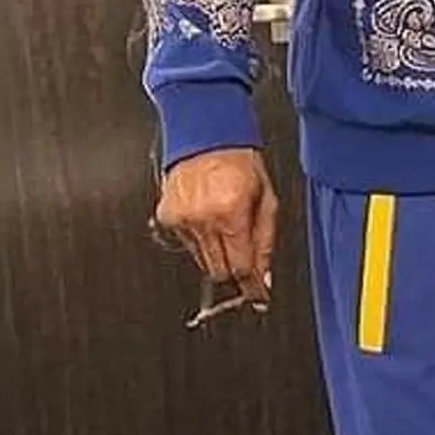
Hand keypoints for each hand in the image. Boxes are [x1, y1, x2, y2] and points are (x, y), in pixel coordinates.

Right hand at [153, 148, 277, 310]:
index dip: (251, 287)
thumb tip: (264, 277)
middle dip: (235, 271)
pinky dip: (200, 239)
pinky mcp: (167, 217)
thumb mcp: (267, 199)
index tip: (258, 297)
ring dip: (218, 253)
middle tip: (245, 264)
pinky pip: (187, 245)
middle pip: (219, 270)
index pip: (241, 267)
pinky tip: (207, 217)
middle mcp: (203, 218)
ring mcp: (182, 219)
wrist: (206, 137)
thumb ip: (266, 240)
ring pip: (202, 261)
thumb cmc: (240, 163)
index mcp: (231, 213)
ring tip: (226, 226)